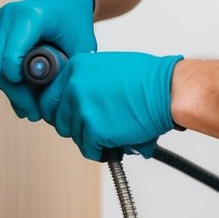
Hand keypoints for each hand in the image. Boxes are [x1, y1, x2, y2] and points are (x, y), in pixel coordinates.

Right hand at [0, 0, 96, 120]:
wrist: (61, 0)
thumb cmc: (72, 19)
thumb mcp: (81, 44)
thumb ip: (71, 69)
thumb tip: (56, 100)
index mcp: (29, 16)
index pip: (10, 58)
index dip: (19, 85)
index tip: (34, 101)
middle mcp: (7, 16)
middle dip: (14, 94)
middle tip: (33, 111)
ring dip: (7, 90)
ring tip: (27, 106)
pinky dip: (1, 80)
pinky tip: (17, 93)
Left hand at [40, 51, 182, 160]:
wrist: (168, 90)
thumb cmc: (148, 79)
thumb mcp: (108, 67)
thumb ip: (88, 81)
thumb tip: (77, 100)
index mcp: (76, 67)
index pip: (50, 96)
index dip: (61, 110)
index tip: (70, 117)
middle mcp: (73, 87)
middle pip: (59, 119)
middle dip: (76, 126)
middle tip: (94, 127)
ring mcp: (82, 109)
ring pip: (75, 135)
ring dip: (92, 138)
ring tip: (114, 130)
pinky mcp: (93, 131)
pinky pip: (89, 149)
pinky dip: (102, 150)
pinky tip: (117, 140)